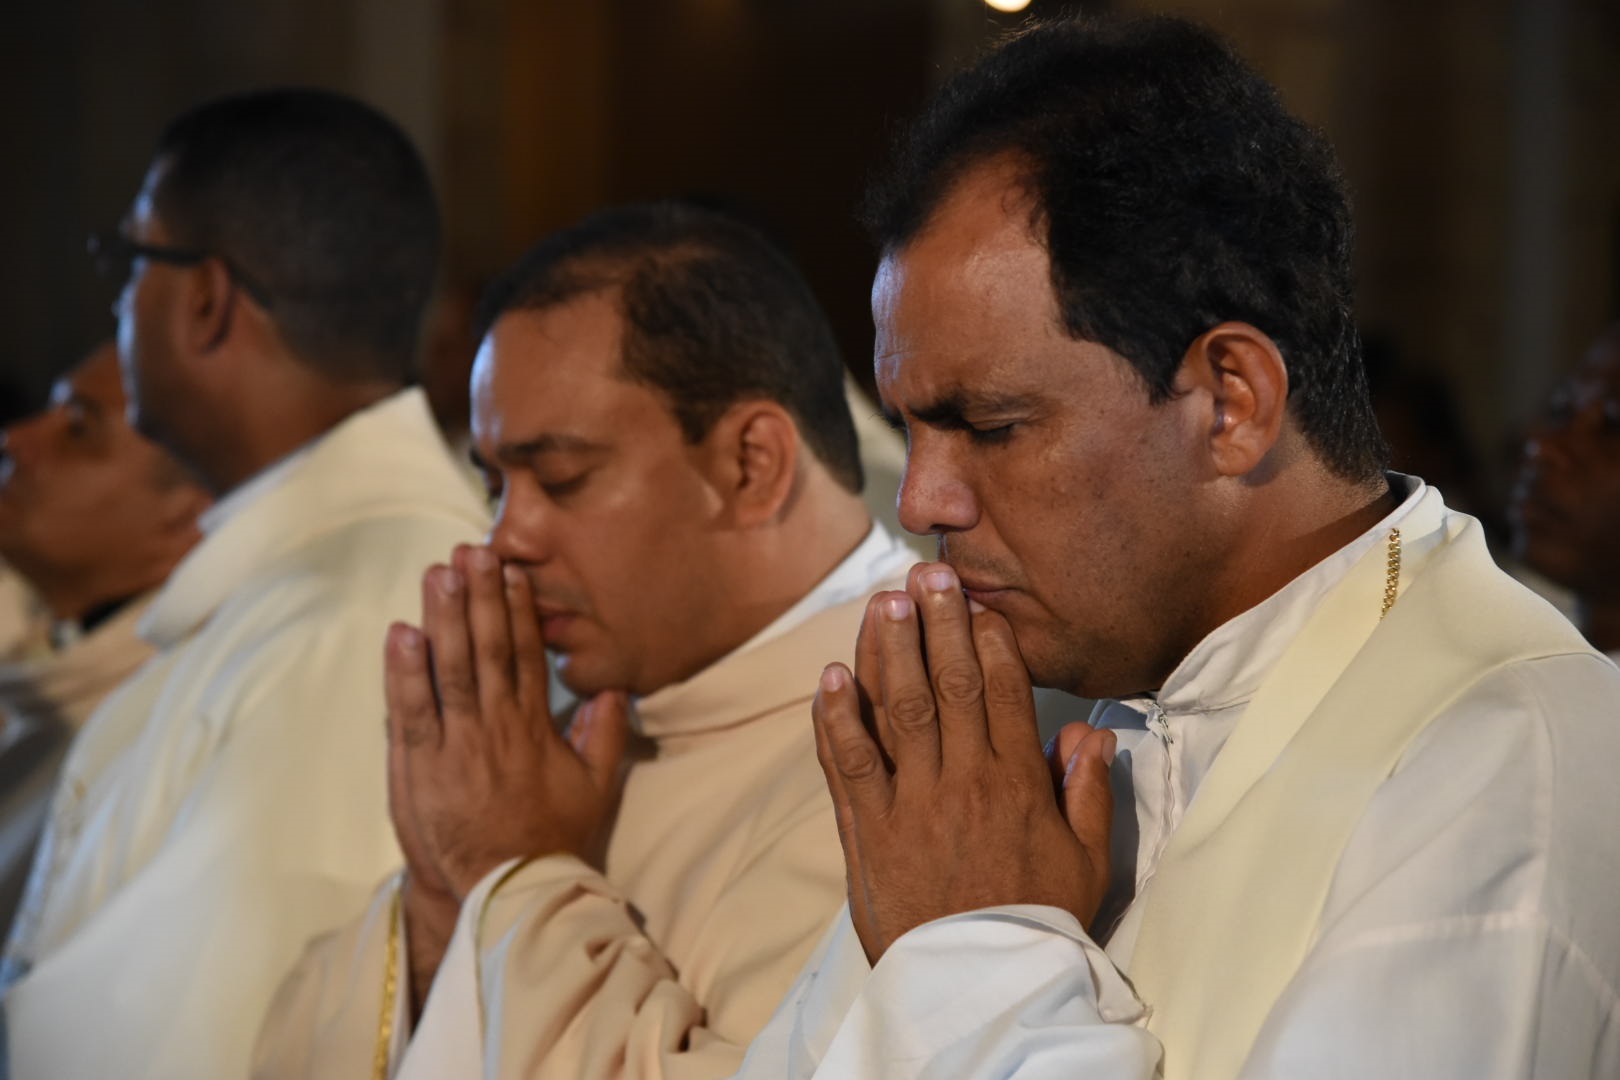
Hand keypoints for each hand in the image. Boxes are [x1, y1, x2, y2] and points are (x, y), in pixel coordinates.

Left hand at [385, 544, 629, 902]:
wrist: (505, 892)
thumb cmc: (549, 839)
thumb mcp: (593, 788)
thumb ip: (604, 736)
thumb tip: (613, 690)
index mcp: (535, 727)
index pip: (526, 655)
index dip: (517, 609)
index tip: (511, 571)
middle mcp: (496, 728)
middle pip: (487, 649)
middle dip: (478, 597)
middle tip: (470, 551)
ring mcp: (456, 746)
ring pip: (449, 669)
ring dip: (443, 618)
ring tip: (437, 573)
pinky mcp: (419, 768)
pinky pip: (411, 711)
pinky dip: (403, 672)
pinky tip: (402, 633)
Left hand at [813, 562, 1115, 964]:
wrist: (980, 985)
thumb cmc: (1036, 922)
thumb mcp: (1087, 861)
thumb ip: (1089, 793)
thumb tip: (1093, 735)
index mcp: (1017, 782)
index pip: (1004, 692)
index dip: (988, 639)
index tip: (976, 601)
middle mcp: (964, 780)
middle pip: (949, 685)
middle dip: (937, 623)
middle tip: (926, 572)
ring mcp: (911, 801)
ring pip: (898, 710)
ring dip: (887, 650)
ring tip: (881, 602)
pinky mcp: (867, 829)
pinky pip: (847, 763)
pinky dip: (836, 717)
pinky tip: (829, 675)